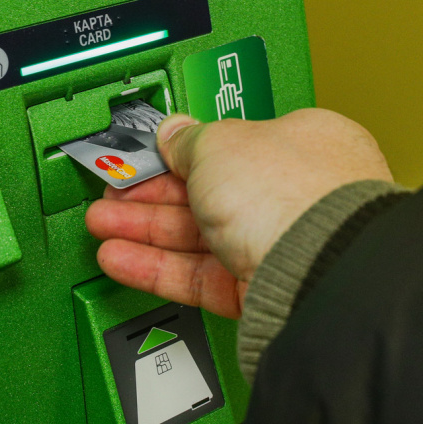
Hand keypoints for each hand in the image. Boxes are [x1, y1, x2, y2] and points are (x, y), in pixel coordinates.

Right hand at [84, 108, 392, 318]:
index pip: (229, 143)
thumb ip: (188, 139)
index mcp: (300, 143)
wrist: (321, 271)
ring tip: (101, 226)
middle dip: (151, 194)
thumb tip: (173, 131)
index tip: (144, 155)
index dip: (180, 149)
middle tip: (112, 194)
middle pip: (207, 191)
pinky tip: (121, 258)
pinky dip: (157, 267)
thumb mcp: (221, 143)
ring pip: (199, 236)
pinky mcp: (262, 292)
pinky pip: (199, 277)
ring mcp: (278, 245)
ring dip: (145, 230)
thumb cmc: (295, 195)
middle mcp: (294, 195)